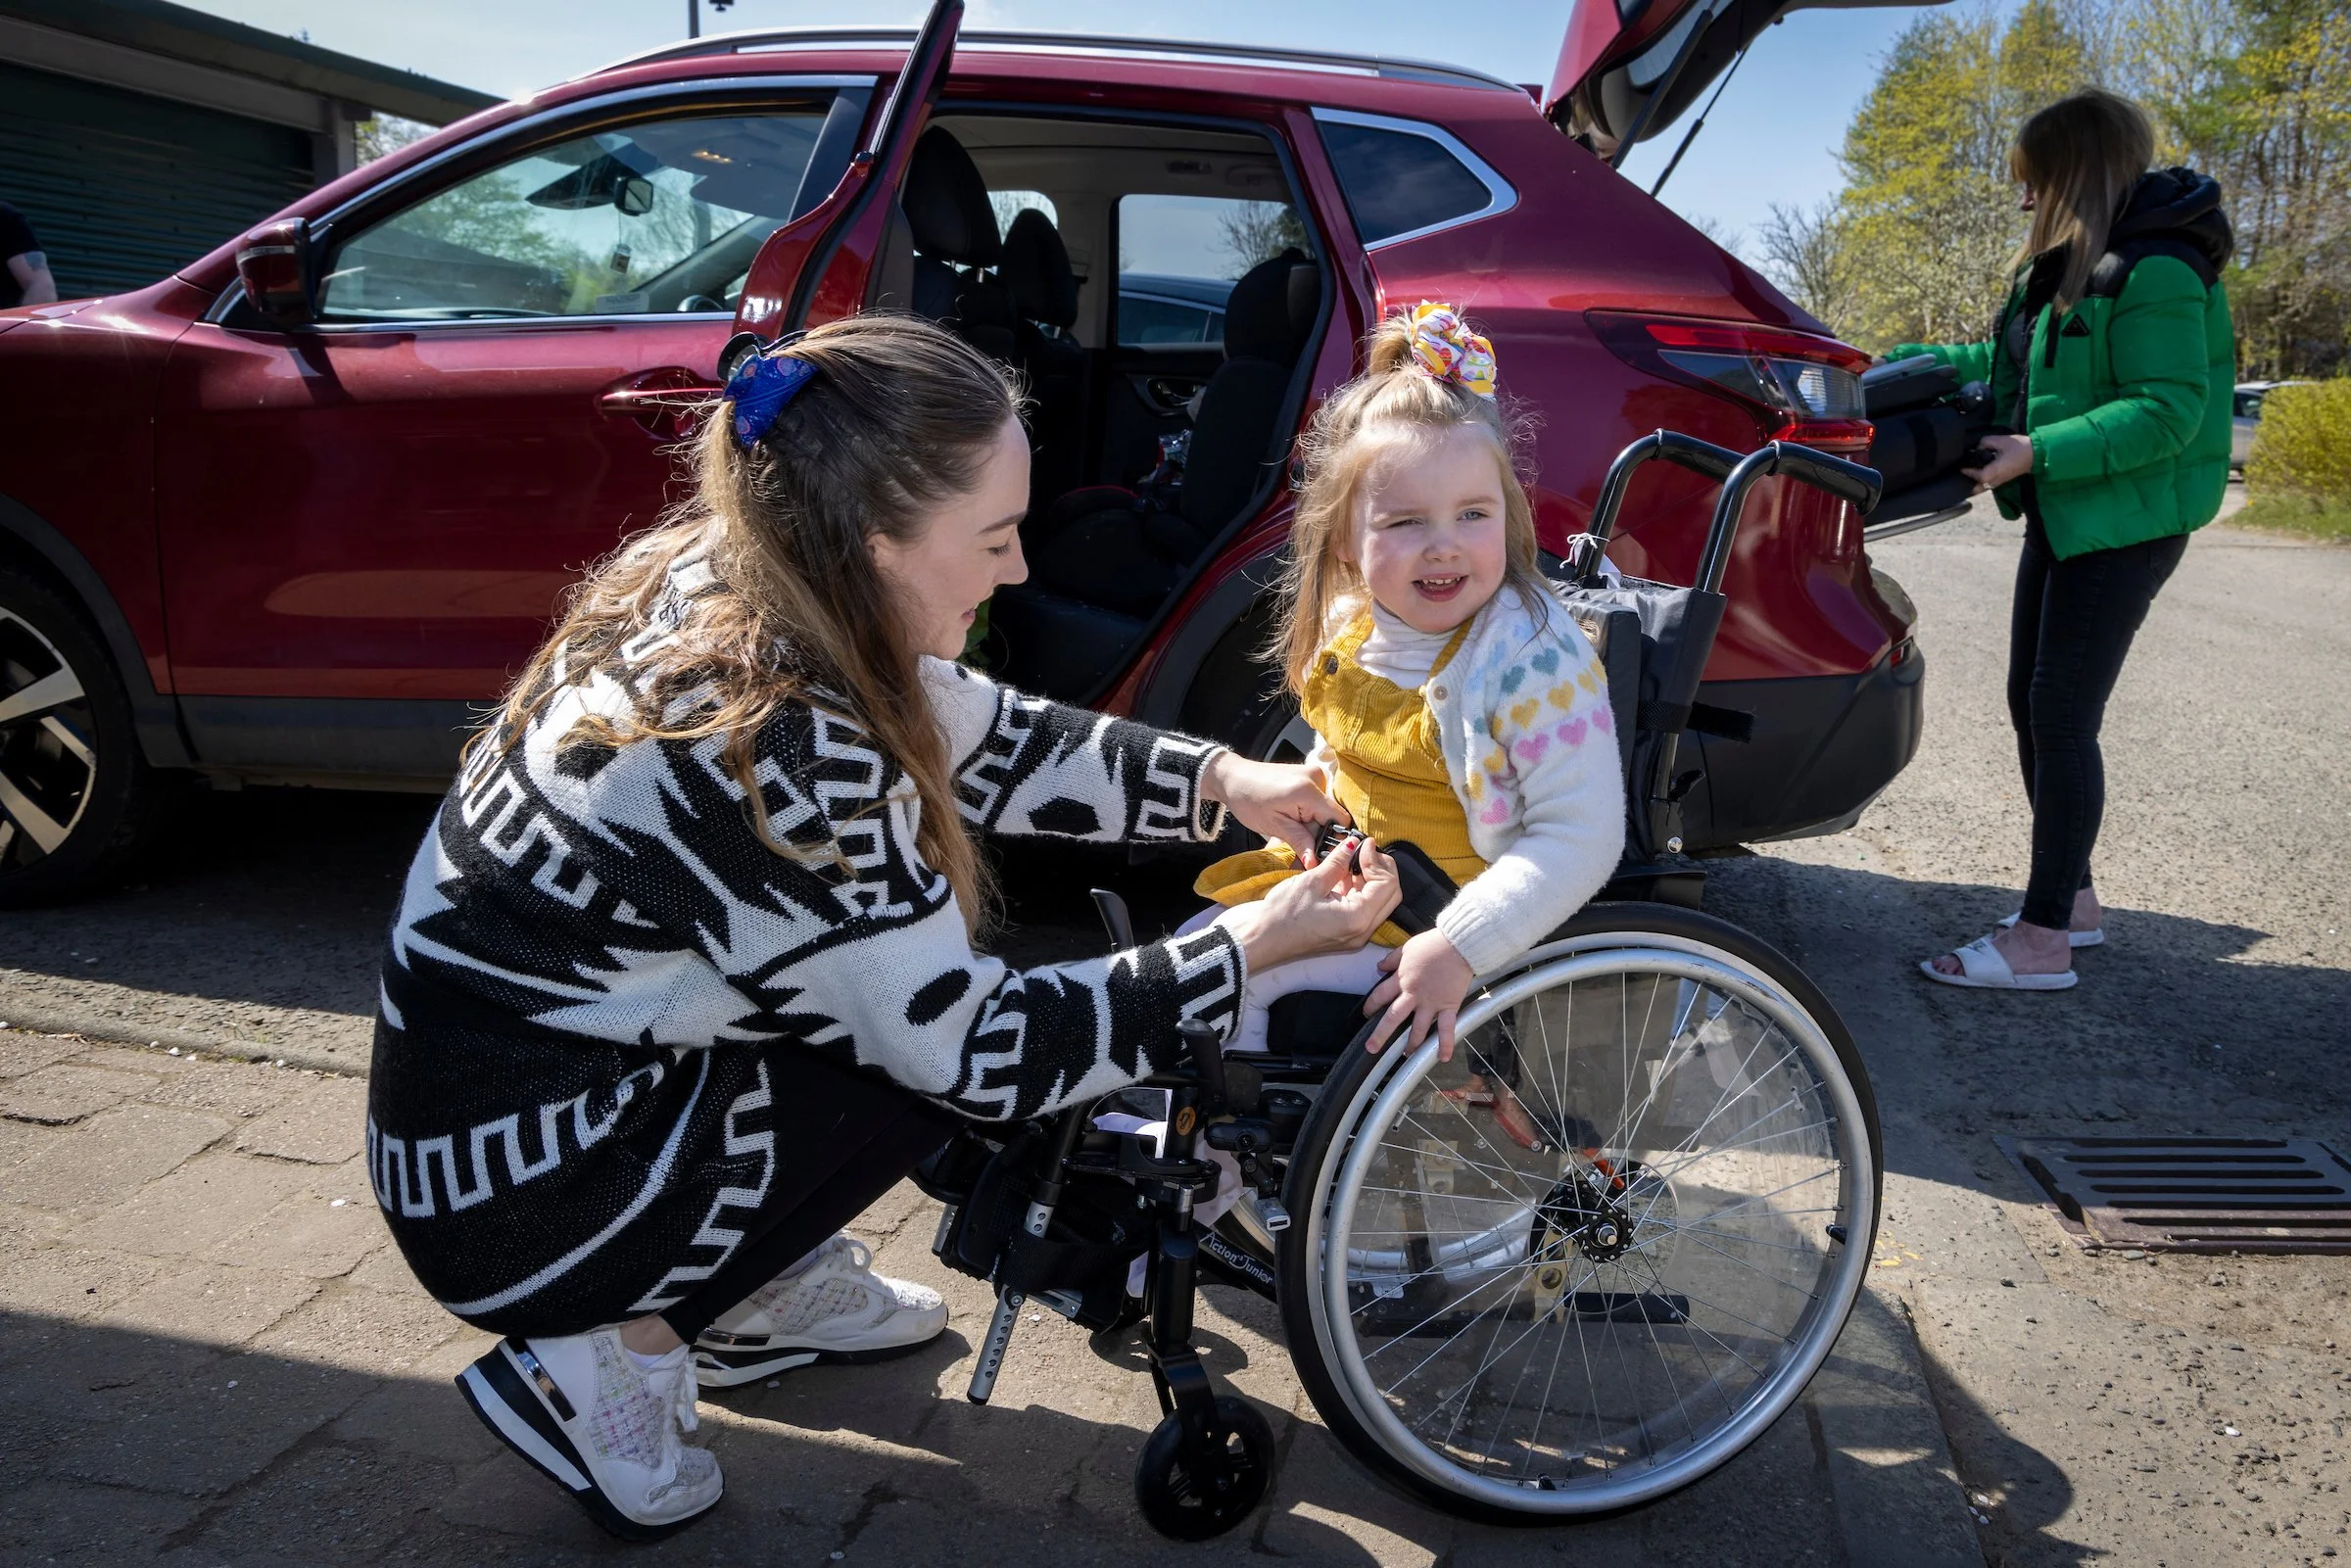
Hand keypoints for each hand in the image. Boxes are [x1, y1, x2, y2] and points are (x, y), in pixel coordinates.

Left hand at [1200, 750, 1345, 863]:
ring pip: (1325, 808)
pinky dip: (1309, 811)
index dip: (1332, 838)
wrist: (1233, 777)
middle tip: (1296, 837)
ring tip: (1290, 824)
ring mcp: (1314, 773)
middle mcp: (1316, 777)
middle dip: (1318, 830)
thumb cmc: (1248, 800)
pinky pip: (1318, 800)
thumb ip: (1299, 842)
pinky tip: (1292, 814)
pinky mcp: (1310, 775)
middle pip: (1332, 814)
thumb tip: (1315, 862)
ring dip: (1313, 821)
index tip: (1317, 850)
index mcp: (1308, 790)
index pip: (1339, 819)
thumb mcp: (1273, 826)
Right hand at [1223, 836, 1397, 971]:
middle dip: (1381, 869)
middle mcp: (1362, 931)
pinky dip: (1360, 890)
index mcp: (1357, 918)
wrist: (1262, 941)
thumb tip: (1353, 844)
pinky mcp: (1346, 933)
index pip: (1387, 884)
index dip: (1377, 860)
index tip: (1363, 843)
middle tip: (1364, 850)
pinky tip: (1343, 875)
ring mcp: (1355, 935)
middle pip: (1391, 895)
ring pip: (1380, 902)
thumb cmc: (1282, 916)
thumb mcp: (1311, 882)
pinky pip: (1365, 909)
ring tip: (1351, 860)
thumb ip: (1337, 862)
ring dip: (1371, 879)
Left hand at [1363, 930, 1476, 1060]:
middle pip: (1393, 1017)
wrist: (1458, 944)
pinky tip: (1442, 1058)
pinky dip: (1445, 1044)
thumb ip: (1392, 959)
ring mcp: (1431, 1002)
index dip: (1371, 1005)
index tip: (1366, 1013)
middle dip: (1381, 1034)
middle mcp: (1413, 994)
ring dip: (1412, 1044)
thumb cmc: (1433, 944)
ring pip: (1418, 1028)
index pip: (1380, 995)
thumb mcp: (1407, 948)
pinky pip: (1446, 1028)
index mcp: (1401, 979)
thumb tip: (1379, 966)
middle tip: (1372, 1048)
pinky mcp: (1449, 1006)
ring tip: (1406, 1055)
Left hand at [1961, 432, 2033, 492]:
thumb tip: (1978, 447)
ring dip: (1975, 482)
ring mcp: (2001, 481)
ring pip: (1983, 487)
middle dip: (1969, 481)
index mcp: (1996, 470)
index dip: (1969, 472)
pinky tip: (1978, 473)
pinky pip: (1989, 484)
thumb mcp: (2001, 440)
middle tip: (1964, 471)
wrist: (2036, 453)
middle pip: (1978, 487)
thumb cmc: (2020, 447)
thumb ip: (1986, 442)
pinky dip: (1981, 482)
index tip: (1962, 466)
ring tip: (1969, 473)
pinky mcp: (2003, 480)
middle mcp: (1997, 479)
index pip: (1979, 476)